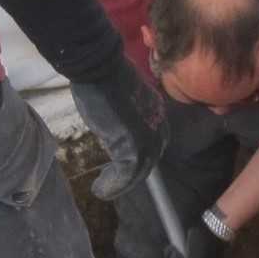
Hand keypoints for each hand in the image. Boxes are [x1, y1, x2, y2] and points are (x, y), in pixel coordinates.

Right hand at [71, 55, 165, 200]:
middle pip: (148, 160)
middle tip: (112, 183)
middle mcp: (158, 127)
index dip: (140, 158)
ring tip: (104, 189)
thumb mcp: (122, 96)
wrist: (100, 68)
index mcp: (157, 112)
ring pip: (137, 171)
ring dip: (119, 184)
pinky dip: (113, 185)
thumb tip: (118, 122)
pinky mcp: (133, 148)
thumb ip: (127, 111)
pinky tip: (101, 189)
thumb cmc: (103, 75)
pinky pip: (125, 175)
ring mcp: (148, 139)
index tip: (122, 168)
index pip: (153, 142)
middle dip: (130, 175)